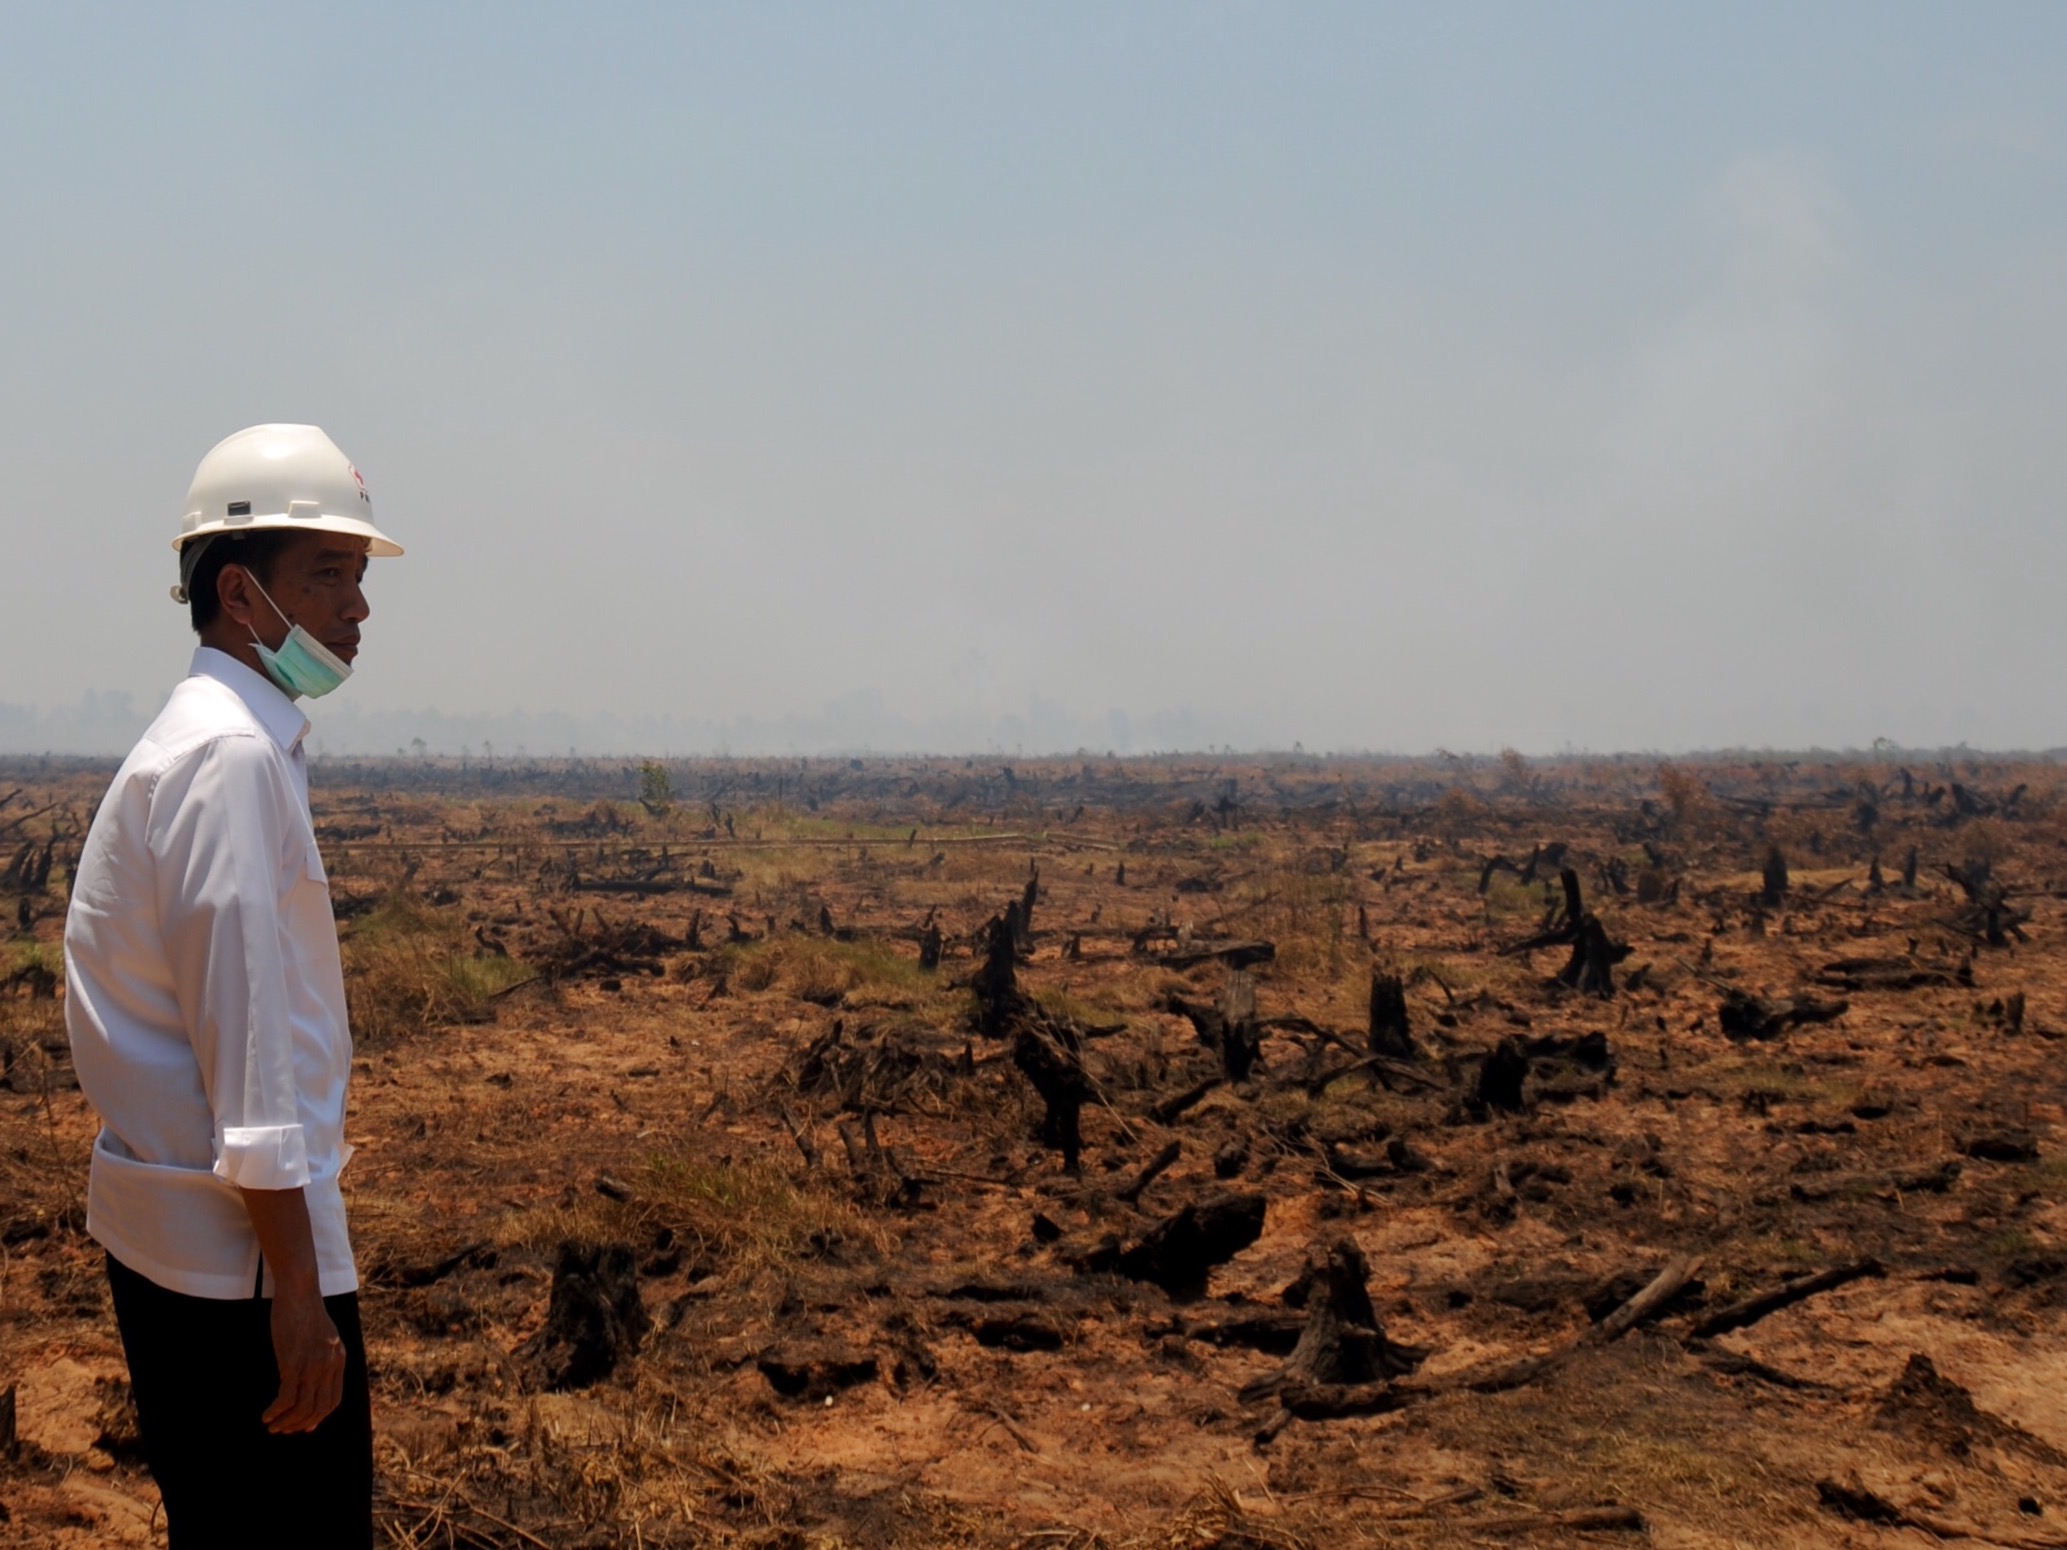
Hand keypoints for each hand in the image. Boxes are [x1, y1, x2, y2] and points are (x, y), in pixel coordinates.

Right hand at [263, 1282, 346, 1433]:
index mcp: (339, 1359)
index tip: (304, 1426)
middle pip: (319, 1409)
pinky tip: (266, 1415)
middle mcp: (329, 1366)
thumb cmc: (306, 1311)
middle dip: (300, 1424)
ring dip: (286, 1423)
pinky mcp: (293, 1363)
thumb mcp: (323, 1335)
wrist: (299, 1291)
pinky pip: (286, 1398)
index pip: (333, 1400)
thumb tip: (315, 1375)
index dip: (318, 1417)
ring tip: (272, 1426)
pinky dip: (276, 1412)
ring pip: (302, 1408)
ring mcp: (312, 1366)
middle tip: (283, 1430)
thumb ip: (324, 1355)